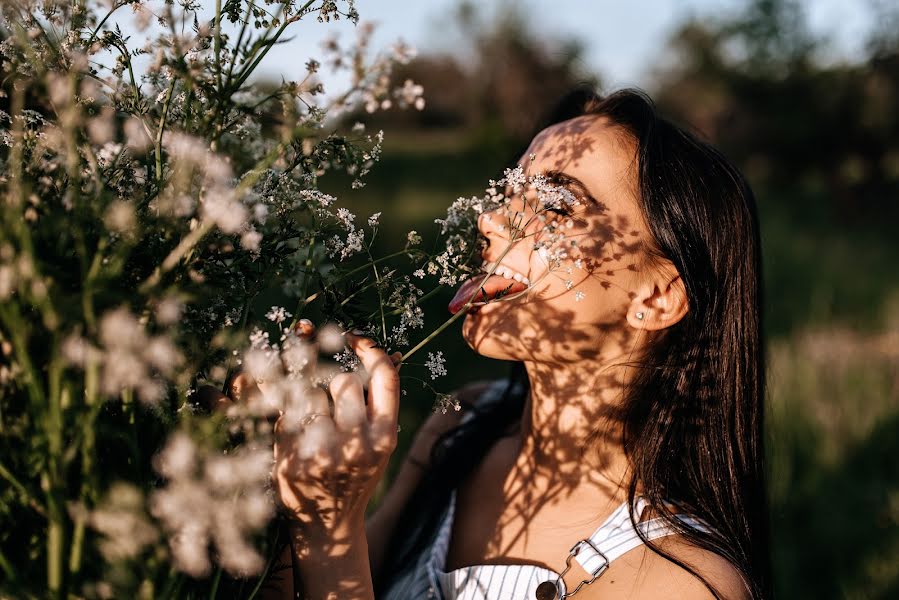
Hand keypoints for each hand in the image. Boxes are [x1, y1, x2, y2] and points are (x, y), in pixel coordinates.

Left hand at [274, 331, 400, 550]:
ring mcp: (323, 452)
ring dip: (308, 401)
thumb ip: (378, 405)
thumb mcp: (378, 446)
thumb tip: (386, 351)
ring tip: (311, 427)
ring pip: (311, 394)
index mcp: (385, 438)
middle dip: (333, 385)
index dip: (371, 350)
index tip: (356, 339)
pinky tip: (291, 433)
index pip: (385, 377)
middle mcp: (358, 445)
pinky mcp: (291, 458)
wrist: (328, 528)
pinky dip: (285, 415)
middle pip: (343, 381)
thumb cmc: (354, 476)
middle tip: (330, 406)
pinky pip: (284, 412)